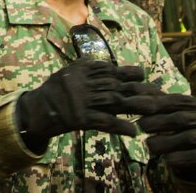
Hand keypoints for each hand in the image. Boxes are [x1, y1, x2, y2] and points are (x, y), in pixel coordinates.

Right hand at [16, 60, 144, 152]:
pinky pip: (103, 122)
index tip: (142, 75)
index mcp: (81, 71)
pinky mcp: (81, 118)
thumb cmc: (55, 90)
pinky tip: (133, 131)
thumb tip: (111, 65)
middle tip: (158, 92)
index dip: (127, 72)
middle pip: (116, 85)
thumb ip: (88, 67)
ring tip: (154, 108)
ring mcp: (83, 101)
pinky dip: (119, 126)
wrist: (37, 109)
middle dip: (138, 89)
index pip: (109, 70)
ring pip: (113, 102)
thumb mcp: (69, 72)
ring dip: (135, 105)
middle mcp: (84, 84)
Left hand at [120, 87, 195, 183]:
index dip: (148, 102)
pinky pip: (195, 156)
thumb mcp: (176, 110)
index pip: (169, 101)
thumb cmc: (187, 125)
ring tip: (149, 145)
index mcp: (193, 103)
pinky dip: (179, 158)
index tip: (128, 103)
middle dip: (156, 122)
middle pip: (178, 119)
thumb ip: (156, 101)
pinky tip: (167, 159)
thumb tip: (130, 88)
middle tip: (141, 126)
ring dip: (164, 142)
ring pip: (186, 138)